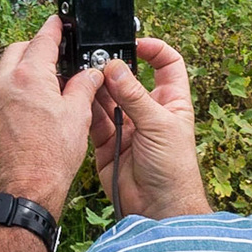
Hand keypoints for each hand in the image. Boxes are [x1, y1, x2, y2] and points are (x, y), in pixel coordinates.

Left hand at [0, 16, 102, 218]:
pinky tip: (39, 100)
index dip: (54, 28)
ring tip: (52, 78)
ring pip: (9, 70)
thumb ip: (83, 86)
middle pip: (18, 50)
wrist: (28, 188)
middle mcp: (5, 84)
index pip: (42, 40)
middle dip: (37, 46)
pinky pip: (5, 91)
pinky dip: (20, 87)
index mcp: (27, 77)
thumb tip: (90, 73)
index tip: (59, 21)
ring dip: (27, 67)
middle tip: (58, 51)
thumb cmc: (51, 156)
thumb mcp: (77, 114)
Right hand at [90, 37, 207, 219]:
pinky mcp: (107, 141)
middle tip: (98, 61)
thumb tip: (115, 66)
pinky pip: (93, 118)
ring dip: (96, 86)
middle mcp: (148, 110)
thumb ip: (134, 96)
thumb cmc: (174, 168)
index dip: (154, 50)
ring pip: (107, 96)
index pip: (167, 64)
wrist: (158, 207)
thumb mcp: (158, 125)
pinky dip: (85, 107)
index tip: (134, 44)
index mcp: (170, 101)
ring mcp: (127, 125)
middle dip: (114, 68)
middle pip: (129, 78)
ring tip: (84, 76)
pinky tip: (77, 96)